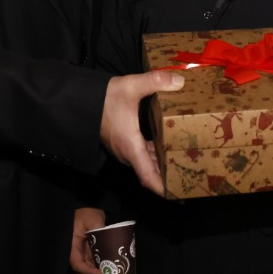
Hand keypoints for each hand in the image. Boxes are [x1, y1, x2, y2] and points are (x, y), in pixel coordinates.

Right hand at [69, 207, 108, 273]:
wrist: (87, 211)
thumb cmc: (86, 215)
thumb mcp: (92, 218)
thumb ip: (98, 228)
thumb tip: (107, 241)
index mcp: (72, 246)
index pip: (77, 264)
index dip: (88, 272)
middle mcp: (75, 253)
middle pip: (82, 272)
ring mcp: (82, 254)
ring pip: (88, 271)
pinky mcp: (89, 254)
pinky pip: (94, 266)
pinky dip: (101, 272)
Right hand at [101, 71, 183, 195]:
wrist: (81, 100)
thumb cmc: (104, 98)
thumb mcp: (130, 86)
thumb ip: (155, 82)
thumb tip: (179, 81)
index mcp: (131, 147)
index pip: (148, 177)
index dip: (163, 188)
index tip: (179, 193)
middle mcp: (128, 153)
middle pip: (151, 172)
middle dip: (169, 176)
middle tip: (192, 175)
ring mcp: (124, 149)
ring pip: (147, 163)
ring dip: (163, 165)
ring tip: (184, 161)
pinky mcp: (123, 142)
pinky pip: (142, 154)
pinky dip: (155, 154)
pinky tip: (167, 146)